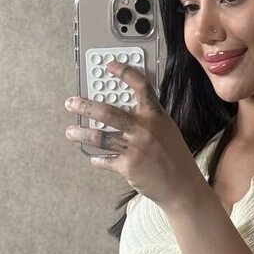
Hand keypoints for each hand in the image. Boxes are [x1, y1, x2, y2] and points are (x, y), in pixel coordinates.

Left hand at [63, 62, 204, 209]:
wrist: (183, 187)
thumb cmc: (176, 158)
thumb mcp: (167, 131)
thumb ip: (149, 119)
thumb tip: (123, 110)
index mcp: (156, 116)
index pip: (140, 86)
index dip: (124, 73)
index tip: (110, 66)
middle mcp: (144, 129)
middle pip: (107, 112)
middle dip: (85, 106)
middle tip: (71, 103)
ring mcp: (135, 148)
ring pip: (99, 137)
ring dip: (81, 133)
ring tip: (70, 131)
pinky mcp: (128, 166)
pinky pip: (106, 159)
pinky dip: (98, 159)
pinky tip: (94, 158)